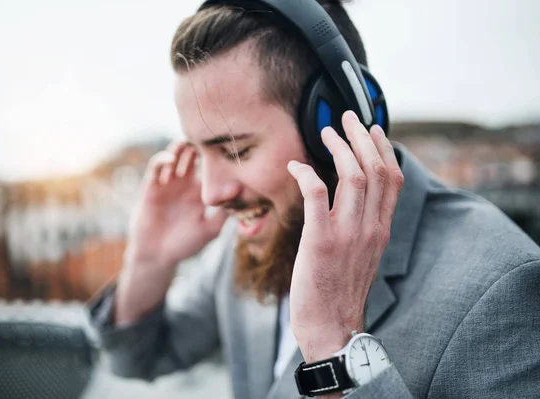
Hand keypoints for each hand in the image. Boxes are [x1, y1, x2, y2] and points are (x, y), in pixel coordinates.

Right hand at [127, 141, 227, 268]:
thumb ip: (223, 213)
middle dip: (200, 143)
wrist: (158, 255)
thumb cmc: (186, 243)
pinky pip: (156, 166)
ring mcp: (169, 182)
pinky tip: (171, 160)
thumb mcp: (210, 230)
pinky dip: (163, 159)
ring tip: (188, 143)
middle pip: (194, 153)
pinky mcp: (152, 185)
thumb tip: (238, 190)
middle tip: (207, 138)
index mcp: (202, 190)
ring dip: (181, 146)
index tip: (229, 146)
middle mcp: (186, 181)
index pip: (212, 166)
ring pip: (175, 154)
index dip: (218, 154)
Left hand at [287, 111, 403, 363]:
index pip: (391, 179)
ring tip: (324, 131)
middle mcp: (370, 227)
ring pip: (352, 176)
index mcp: (381, 229)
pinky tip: (296, 166)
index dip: (383, 148)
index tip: (373, 128)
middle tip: (346, 117)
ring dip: (338, 147)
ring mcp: (347, 234)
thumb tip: (353, 200)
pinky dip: (307, 173)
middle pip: (375, 169)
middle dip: (362, 136)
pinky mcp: (321, 242)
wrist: (332, 328)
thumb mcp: (363, 255)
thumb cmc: (340, 290)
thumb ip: (363, 225)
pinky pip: (317, 195)